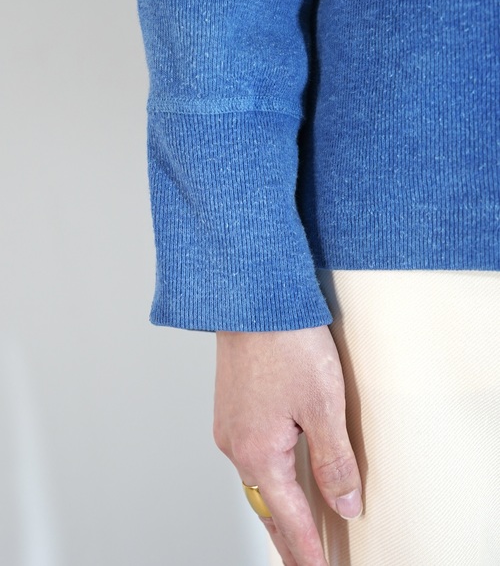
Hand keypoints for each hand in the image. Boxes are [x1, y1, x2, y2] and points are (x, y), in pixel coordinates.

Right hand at [213, 326, 361, 565]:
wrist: (252, 299)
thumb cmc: (286, 344)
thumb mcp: (324, 406)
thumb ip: (334, 461)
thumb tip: (344, 504)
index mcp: (258, 452)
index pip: (288, 517)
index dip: (307, 549)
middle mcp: (236, 444)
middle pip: (265, 504)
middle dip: (286, 536)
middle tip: (303, 560)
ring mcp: (229, 425)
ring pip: (256, 479)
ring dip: (275, 505)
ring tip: (293, 525)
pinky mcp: (231, 407)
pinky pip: (250, 454)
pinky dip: (267, 475)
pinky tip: (277, 473)